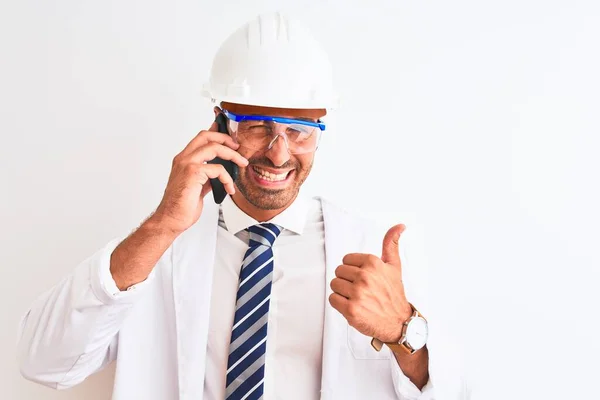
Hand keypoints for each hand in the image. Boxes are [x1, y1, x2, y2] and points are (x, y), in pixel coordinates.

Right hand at [151, 122, 248, 233]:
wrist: (171, 219)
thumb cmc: (182, 206)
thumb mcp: (198, 187)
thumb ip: (207, 176)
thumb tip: (220, 172)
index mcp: (183, 160)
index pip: (200, 138)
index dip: (216, 132)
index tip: (230, 136)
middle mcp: (183, 158)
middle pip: (206, 136)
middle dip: (225, 138)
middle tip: (237, 147)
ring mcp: (187, 164)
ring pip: (214, 147)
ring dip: (232, 155)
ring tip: (242, 163)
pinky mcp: (193, 173)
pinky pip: (218, 169)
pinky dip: (228, 178)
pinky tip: (230, 189)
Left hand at [329, 224, 412, 342]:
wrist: (398, 322)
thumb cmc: (394, 294)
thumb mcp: (394, 266)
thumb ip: (391, 244)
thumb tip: (399, 226)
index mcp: (373, 263)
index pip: (346, 260)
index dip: (353, 270)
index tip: (363, 278)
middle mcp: (365, 277)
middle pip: (338, 272)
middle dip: (347, 280)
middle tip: (360, 289)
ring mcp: (357, 293)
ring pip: (334, 285)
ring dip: (342, 292)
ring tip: (357, 297)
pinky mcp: (351, 310)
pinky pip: (333, 299)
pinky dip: (339, 304)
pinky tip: (353, 305)